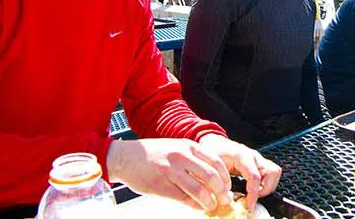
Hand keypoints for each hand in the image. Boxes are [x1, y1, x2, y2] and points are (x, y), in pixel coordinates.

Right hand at [106, 138, 231, 212]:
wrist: (126, 157)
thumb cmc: (152, 154)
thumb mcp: (176, 148)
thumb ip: (193, 159)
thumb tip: (211, 177)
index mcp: (188, 146)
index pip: (216, 161)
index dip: (226, 177)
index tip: (228, 186)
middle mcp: (181, 157)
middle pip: (211, 176)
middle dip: (221, 191)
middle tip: (224, 200)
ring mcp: (170, 171)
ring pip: (199, 189)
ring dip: (209, 201)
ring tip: (211, 207)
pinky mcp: (160, 185)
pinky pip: (183, 198)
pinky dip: (194, 205)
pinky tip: (198, 207)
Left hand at [199, 134, 281, 210]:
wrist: (214, 143)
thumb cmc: (213, 152)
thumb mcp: (213, 167)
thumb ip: (221, 182)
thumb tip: (226, 198)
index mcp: (242, 155)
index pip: (255, 176)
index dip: (254, 194)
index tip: (249, 205)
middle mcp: (254, 156)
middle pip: (272, 173)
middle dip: (265, 190)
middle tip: (252, 198)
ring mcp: (258, 159)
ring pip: (274, 172)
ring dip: (267, 186)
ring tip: (254, 193)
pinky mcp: (259, 163)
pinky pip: (270, 173)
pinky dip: (265, 183)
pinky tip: (254, 188)